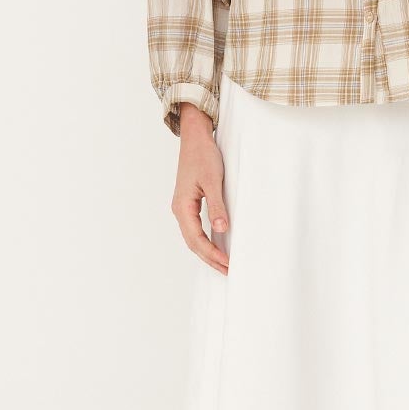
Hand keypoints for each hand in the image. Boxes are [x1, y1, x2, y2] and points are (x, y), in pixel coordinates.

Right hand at [171, 103, 229, 271]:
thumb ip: (217, 206)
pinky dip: (206, 240)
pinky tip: (217, 244)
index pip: (196, 239)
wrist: (195, 138)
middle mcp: (180, 210)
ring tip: (224, 264)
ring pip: (193, 237)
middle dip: (210, 259)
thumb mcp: (214, 181)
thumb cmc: (203, 156)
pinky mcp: (189, 203)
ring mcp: (183, 207)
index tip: (228, 264)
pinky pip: (196, 228)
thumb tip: (222, 229)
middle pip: (193, 243)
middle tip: (228, 271)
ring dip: (208, 252)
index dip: (212, 254)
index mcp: (182, 207)